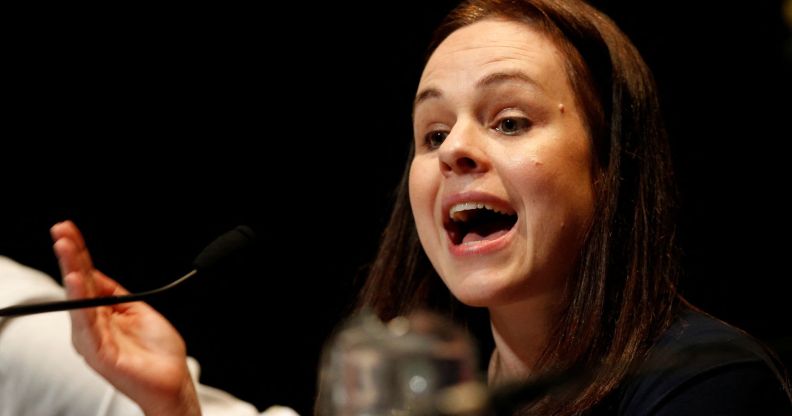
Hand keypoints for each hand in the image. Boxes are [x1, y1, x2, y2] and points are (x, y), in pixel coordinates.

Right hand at [50, 221, 200, 415]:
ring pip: (77, 300)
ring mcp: (92, 340)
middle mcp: (91, 326)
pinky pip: (87, 323)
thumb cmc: (157, 351)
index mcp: (100, 314)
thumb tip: (94, 274)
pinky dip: (81, 301)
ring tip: (65, 248)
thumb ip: (114, 293)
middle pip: (77, 285)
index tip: (68, 230)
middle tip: (62, 231)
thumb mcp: (137, 309)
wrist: (173, 379)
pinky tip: (77, 282)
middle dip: (70, 256)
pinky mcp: (99, 353)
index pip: (86, 278)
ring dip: (72, 271)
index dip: (78, 253)